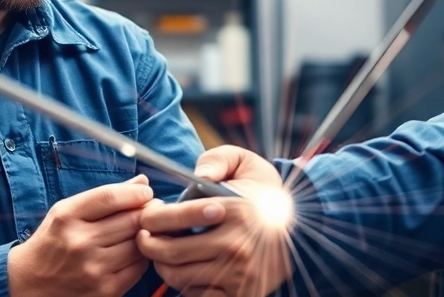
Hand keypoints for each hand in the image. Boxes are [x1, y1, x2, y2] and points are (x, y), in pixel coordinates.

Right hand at [8, 174, 153, 296]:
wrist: (30, 283)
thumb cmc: (52, 242)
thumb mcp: (67, 211)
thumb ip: (104, 196)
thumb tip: (142, 182)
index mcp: (67, 217)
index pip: (110, 197)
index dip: (135, 192)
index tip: (145, 192)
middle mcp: (79, 242)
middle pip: (129, 220)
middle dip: (147, 211)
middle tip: (153, 208)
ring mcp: (93, 268)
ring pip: (137, 244)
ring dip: (146, 234)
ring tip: (145, 228)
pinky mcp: (105, 290)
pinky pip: (138, 267)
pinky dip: (142, 256)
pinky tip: (136, 250)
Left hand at [137, 147, 292, 296]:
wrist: (298, 229)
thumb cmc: (262, 193)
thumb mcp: (244, 163)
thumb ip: (217, 159)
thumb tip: (199, 174)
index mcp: (235, 211)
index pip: (174, 217)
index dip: (150, 217)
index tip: (146, 217)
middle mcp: (237, 245)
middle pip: (169, 252)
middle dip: (147, 244)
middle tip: (144, 237)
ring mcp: (239, 274)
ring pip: (178, 277)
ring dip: (163, 266)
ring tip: (162, 253)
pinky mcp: (242, 294)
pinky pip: (198, 296)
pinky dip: (186, 286)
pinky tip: (187, 269)